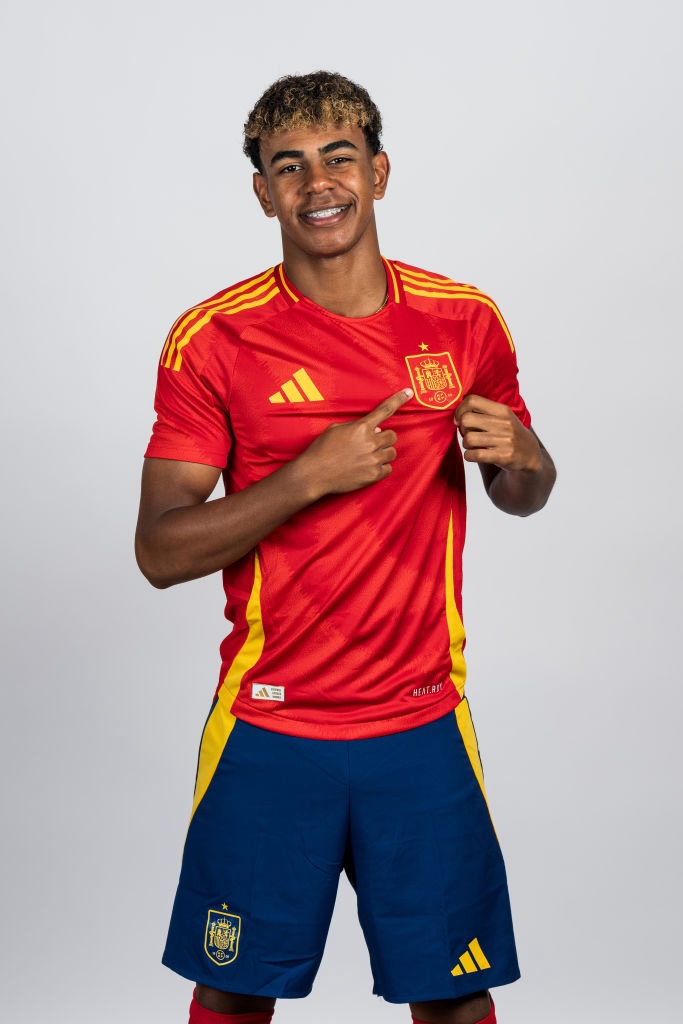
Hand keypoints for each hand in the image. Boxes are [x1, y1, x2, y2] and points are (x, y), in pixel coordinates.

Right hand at [298, 388, 412, 498]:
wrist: (315, 473)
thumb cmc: (322, 450)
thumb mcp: (336, 429)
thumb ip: (357, 427)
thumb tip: (376, 430)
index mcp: (361, 427)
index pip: (385, 410)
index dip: (399, 399)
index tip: (409, 392)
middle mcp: (370, 442)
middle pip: (393, 436)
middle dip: (385, 439)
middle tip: (373, 444)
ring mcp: (374, 459)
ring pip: (392, 453)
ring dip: (383, 453)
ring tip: (368, 457)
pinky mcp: (374, 474)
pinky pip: (388, 469)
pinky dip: (381, 468)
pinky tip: (368, 468)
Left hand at [454, 394, 541, 472]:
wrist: (530, 454)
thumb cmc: (510, 434)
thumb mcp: (503, 417)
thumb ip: (484, 411)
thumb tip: (458, 411)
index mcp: (502, 410)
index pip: (472, 400)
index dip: (460, 410)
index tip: (459, 419)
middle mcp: (504, 423)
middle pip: (466, 419)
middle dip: (462, 428)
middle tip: (467, 433)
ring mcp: (505, 440)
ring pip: (468, 439)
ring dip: (466, 444)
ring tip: (473, 445)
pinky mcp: (504, 456)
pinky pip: (475, 455)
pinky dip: (469, 456)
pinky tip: (474, 455)